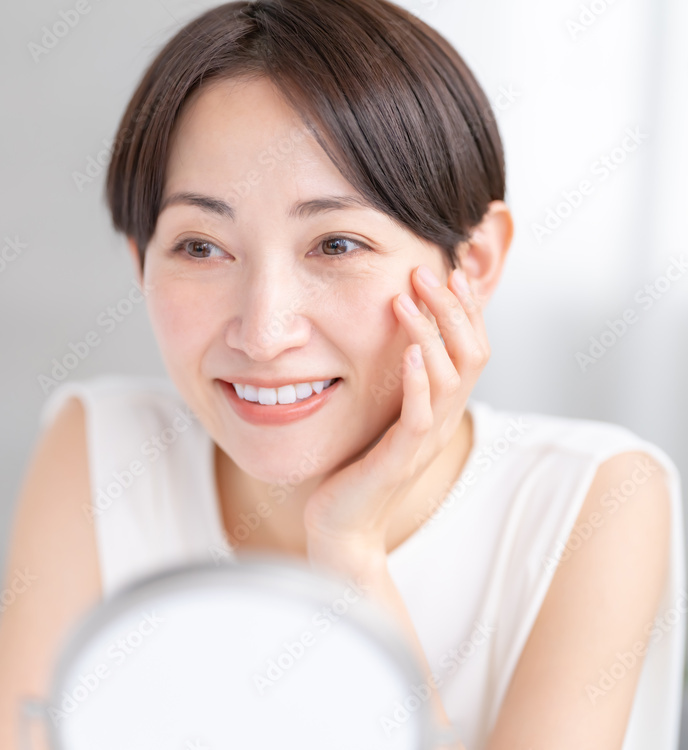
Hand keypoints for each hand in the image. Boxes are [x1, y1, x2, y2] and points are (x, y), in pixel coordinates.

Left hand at [304, 263, 488, 558]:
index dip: (466, 310)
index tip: (449, 272)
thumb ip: (394, 381)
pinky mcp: (399, 461)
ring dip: (432, 334)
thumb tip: (394, 337)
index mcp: (439, 409)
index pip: (471, 350)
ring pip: (451, 379)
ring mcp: (423, 443)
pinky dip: (419, 382)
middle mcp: (440, 422)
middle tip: (426, 272)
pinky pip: (420, 417)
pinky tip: (412, 353)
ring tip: (410, 299)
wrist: (341, 527)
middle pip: (472, 356)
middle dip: (453, 309)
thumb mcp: (380, 414)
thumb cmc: (355, 469)